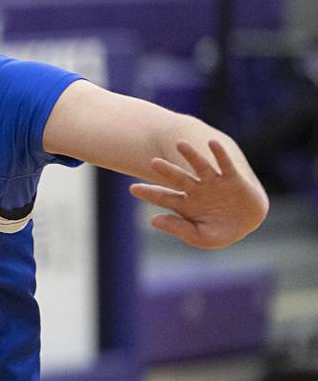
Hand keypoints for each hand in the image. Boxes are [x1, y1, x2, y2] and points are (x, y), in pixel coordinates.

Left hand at [130, 138, 268, 248]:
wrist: (248, 225)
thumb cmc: (220, 232)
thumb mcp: (199, 236)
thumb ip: (178, 229)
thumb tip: (153, 220)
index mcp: (185, 204)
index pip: (163, 197)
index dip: (149, 193)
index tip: (132, 189)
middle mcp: (197, 190)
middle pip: (179, 178)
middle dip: (167, 171)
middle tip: (153, 162)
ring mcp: (214, 183)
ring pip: (200, 166)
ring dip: (191, 155)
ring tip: (180, 143)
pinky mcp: (233, 179)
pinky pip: (225, 165)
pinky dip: (219, 155)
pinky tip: (212, 143)